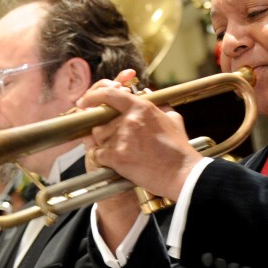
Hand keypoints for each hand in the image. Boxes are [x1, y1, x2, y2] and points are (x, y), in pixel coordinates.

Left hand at [78, 70, 203, 202]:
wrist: (181, 173)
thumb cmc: (179, 149)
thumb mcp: (172, 119)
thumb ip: (158, 106)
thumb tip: (149, 97)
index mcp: (141, 107)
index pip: (109, 94)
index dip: (93, 96)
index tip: (85, 101)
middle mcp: (129, 119)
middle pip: (101, 119)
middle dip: (104, 128)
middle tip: (114, 138)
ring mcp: (121, 137)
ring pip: (98, 136)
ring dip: (104, 143)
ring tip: (121, 151)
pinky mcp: (117, 156)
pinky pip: (98, 154)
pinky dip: (103, 158)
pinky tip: (116, 162)